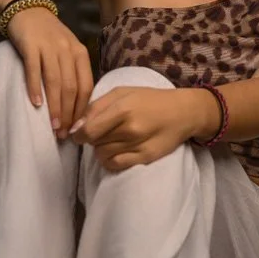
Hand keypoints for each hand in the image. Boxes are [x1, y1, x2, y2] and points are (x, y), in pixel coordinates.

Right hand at [6, 5, 93, 136]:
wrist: (27, 11)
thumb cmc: (49, 36)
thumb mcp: (67, 50)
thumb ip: (74, 72)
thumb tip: (78, 107)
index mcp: (80, 53)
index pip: (86, 87)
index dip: (82, 110)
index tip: (78, 129)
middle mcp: (67, 50)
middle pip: (71, 88)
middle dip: (68, 114)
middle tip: (64, 135)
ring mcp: (49, 47)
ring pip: (55, 82)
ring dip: (54, 107)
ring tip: (53, 127)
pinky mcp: (30, 45)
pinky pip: (33, 70)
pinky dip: (35, 88)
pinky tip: (36, 105)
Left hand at [69, 86, 192, 171]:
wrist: (182, 112)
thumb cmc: (149, 99)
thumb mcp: (122, 92)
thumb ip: (97, 106)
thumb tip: (76, 127)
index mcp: (122, 108)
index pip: (88, 130)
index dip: (78, 134)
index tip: (79, 133)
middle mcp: (130, 128)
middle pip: (94, 143)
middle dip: (92, 139)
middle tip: (101, 132)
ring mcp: (138, 145)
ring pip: (102, 155)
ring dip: (101, 149)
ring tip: (111, 140)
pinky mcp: (145, 158)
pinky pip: (115, 165)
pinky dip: (109, 160)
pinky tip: (115, 151)